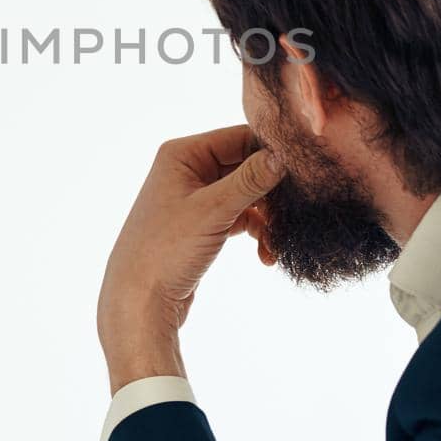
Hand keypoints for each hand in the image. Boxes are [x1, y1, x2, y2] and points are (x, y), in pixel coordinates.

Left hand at [97, 124, 282, 393]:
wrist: (139, 302)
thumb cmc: (166, 251)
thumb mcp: (212, 211)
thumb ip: (249, 180)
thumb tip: (282, 155)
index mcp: (182, 154)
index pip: (239, 137)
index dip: (271, 153)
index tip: (302, 172)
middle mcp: (187, 169)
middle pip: (245, 166)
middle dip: (271, 192)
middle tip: (293, 213)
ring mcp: (194, 197)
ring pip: (246, 194)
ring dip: (266, 217)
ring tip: (277, 242)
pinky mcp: (202, 223)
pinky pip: (239, 217)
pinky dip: (255, 231)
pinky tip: (267, 255)